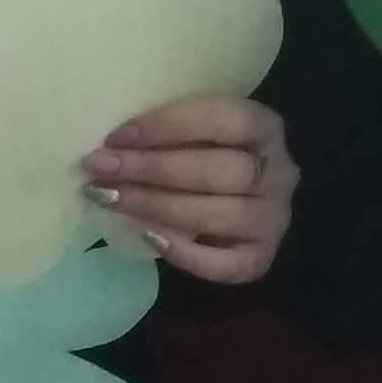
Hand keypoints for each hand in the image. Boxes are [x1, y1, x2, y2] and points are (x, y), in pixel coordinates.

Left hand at [83, 97, 292, 284]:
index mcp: (267, 127)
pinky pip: (222, 264)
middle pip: (219, 170)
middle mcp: (280, 173)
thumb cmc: (210, 157)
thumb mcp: (203, 133)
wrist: (242, 203)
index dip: (169, 125)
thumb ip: (175, 134)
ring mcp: (274, 219)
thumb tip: (114, 145)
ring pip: (215, 215)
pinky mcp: (261, 258)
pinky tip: (146, 237)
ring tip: (108, 198)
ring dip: (154, 206)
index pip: (224, 118)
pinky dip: (182, 252)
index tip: (118, 136)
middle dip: (153, 169)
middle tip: (101, 168)